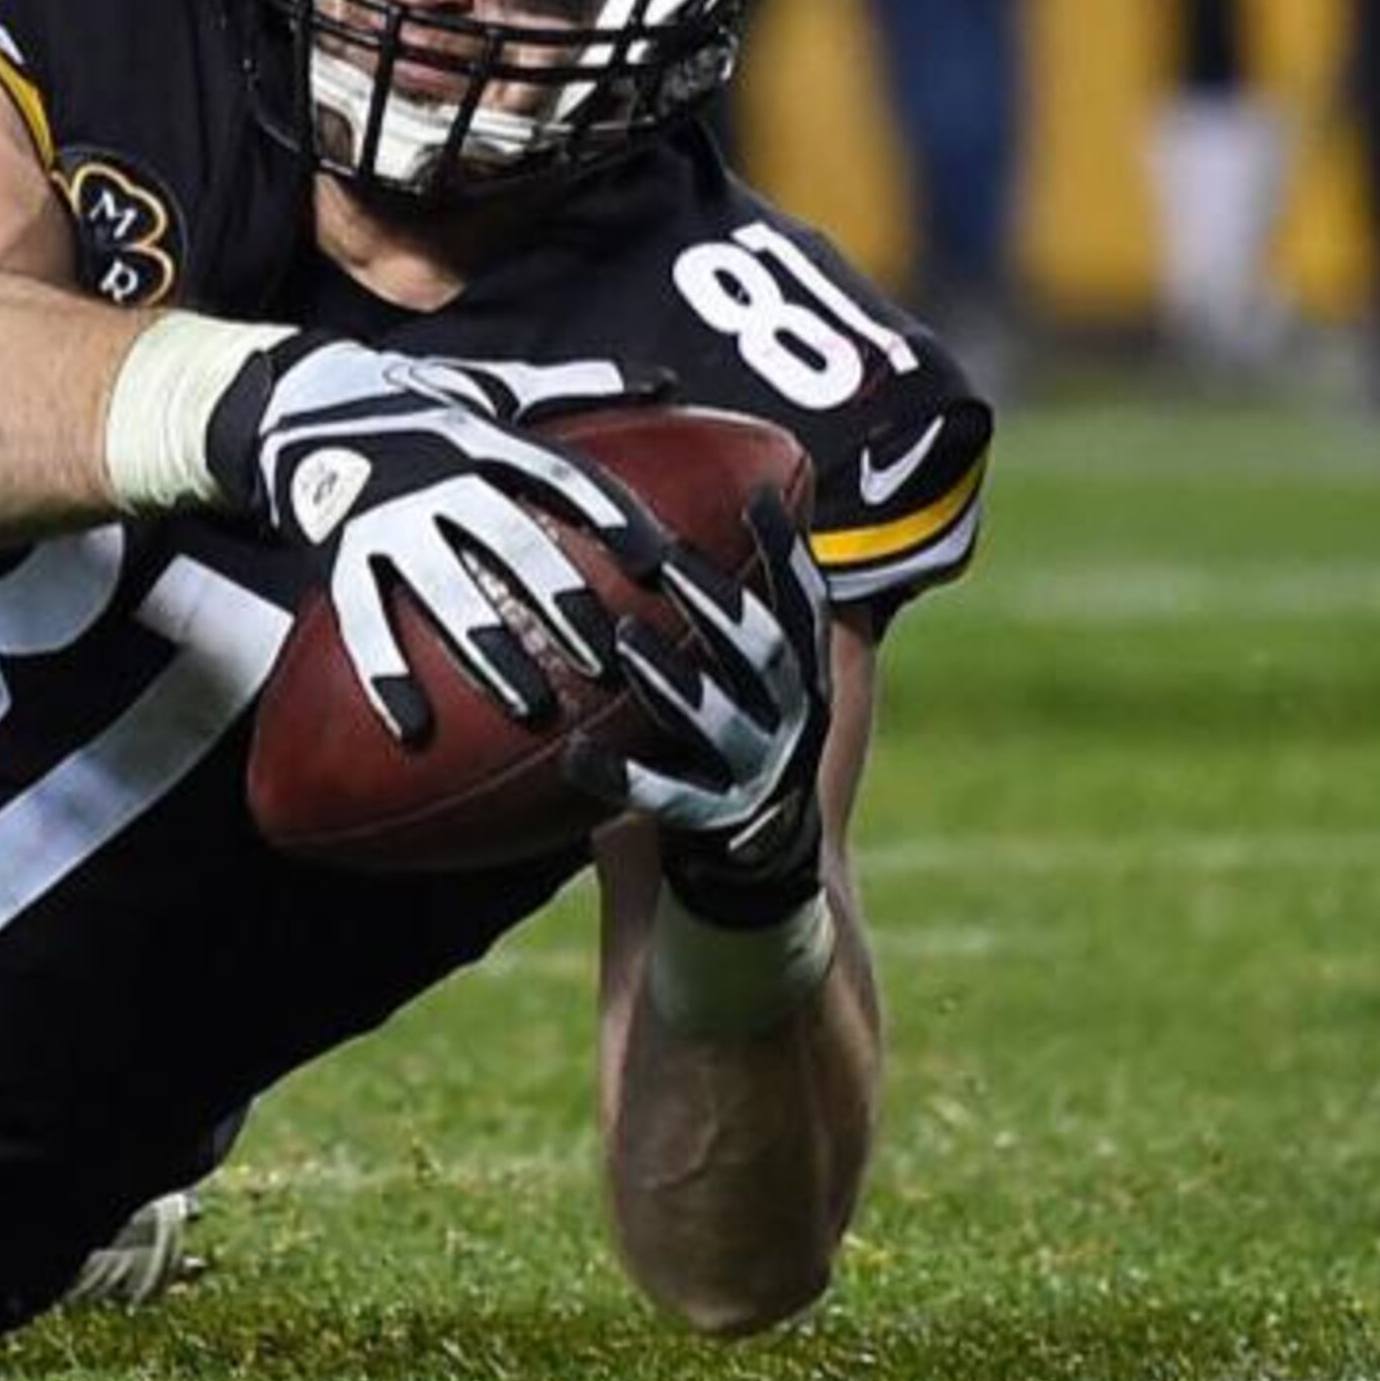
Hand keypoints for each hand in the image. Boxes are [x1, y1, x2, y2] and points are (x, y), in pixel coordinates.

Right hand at [206, 338, 669, 743]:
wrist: (299, 402)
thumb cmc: (419, 402)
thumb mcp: (494, 385)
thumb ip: (578, 385)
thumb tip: (667, 380)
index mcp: (480, 435)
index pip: (557, 471)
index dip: (610, 513)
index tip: (658, 562)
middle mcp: (432, 472)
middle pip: (504, 536)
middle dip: (555, 596)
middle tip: (602, 653)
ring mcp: (381, 514)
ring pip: (438, 587)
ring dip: (485, 647)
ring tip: (529, 703)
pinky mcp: (336, 551)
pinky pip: (361, 618)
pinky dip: (384, 672)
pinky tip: (414, 724)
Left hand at [571, 491, 833, 927]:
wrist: (750, 887)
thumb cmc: (711, 756)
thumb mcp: (720, 689)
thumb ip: (696, 627)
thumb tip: (627, 532)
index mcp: (800, 685)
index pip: (806, 606)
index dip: (789, 552)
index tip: (764, 493)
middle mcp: (792, 727)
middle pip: (764, 653)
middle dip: (716, 603)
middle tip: (664, 557)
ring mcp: (761, 780)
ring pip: (720, 723)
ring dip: (672, 679)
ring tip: (623, 638)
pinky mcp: (722, 834)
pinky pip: (669, 804)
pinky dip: (623, 778)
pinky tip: (573, 756)